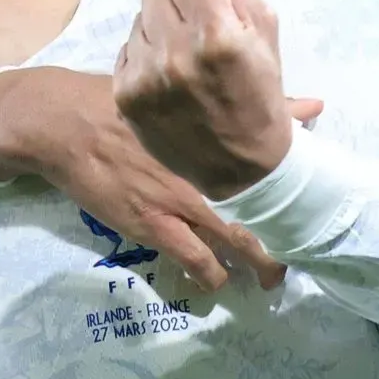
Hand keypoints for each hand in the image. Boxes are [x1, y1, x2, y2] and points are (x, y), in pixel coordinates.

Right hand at [0, 66, 306, 290]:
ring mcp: (181, 202)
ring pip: (234, 243)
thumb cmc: (124, 101)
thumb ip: (252, 105)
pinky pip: (194, 261)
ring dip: (255, 266)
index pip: (276, 174)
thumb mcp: (189, 97)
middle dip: (283, 242)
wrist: (65, 122)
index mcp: (220, 139)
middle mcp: (208, 172)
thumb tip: (313, 106)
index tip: (312, 213)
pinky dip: (210, 275)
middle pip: (263, 214)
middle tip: (294, 257)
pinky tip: (215, 281)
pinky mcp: (152, 224)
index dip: (299, 200)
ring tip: (266, 280)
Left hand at [113, 0, 296, 200]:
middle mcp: (176, 52)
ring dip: (159, 31)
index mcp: (217, 34)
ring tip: (182, 60)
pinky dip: (145, 58)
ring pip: (138, 19)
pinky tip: (167, 80)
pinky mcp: (125, 95)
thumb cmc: (260, 95)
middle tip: (194, 32)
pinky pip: (127, 50)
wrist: (243, 169)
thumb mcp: (265, 36)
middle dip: (176, 6)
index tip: (209, 6)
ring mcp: (146, 76)